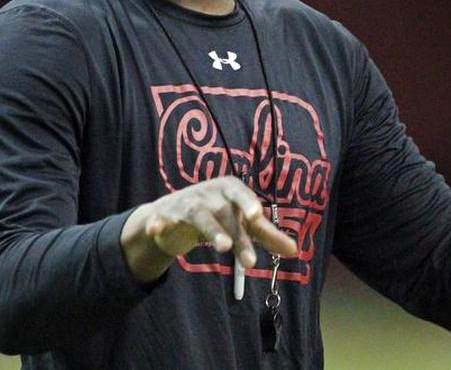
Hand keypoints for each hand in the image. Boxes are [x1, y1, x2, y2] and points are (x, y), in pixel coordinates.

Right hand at [120, 177, 297, 282]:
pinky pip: (161, 219)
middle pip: (224, 213)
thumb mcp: (240, 222)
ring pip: (198, 215)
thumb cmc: (215, 215)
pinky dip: (158, 223)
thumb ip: (265, 235)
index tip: (257, 216)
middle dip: (237, 236)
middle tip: (250, 262)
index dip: (247, 202)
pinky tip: (156, 229)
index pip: (240, 193)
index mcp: (227, 189)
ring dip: (211, 230)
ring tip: (223, 247)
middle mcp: (206, 193)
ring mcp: (185, 203)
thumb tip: (294, 250)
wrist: (172, 215)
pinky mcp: (164, 217)